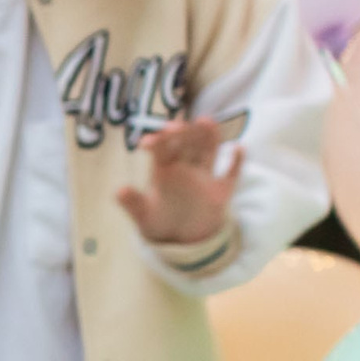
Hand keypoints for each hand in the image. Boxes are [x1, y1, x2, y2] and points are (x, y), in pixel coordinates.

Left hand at [117, 119, 239, 245]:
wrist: (182, 239)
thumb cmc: (159, 221)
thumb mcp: (143, 215)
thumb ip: (133, 204)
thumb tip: (120, 191)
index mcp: (164, 172)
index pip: (162, 152)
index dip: (157, 144)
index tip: (149, 142)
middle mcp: (185, 169)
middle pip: (186, 146)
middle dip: (182, 134)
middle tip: (177, 126)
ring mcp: (204, 178)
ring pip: (208, 152)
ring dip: (209, 138)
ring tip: (206, 121)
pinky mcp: (221, 191)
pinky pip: (230, 174)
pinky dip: (236, 162)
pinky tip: (239, 148)